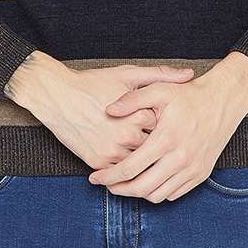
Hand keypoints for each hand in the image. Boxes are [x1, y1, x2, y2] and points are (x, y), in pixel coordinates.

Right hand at [13, 60, 195, 170]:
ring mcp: (111, 152)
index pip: (163, 127)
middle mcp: (126, 137)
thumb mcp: (128, 74)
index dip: (165, 123)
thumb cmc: (93, 83)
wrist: (57, 96)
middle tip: (160, 141)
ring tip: (144, 151)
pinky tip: (131, 161)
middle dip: (157, 145)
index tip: (167, 120)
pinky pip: (119, 173)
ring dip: (143, 160)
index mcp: (137, 115)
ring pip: (138, 164)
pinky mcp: (98, 162)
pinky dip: (126, 169)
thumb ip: (160, 75)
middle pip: (153, 149)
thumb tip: (189, 74)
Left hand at [87, 63, 247, 201]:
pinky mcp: (201, 174)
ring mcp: (192, 169)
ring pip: (157, 195)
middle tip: (107, 185)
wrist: (223, 101)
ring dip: (138, 193)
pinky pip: (174, 194)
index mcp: (165, 139)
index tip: (94, 178)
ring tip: (125, 184)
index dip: (108, 176)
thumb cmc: (189, 95)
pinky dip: (158, 192)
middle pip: (141, 188)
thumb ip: (132, 100)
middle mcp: (180, 159)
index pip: (130, 168)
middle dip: (119, 190)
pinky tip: (148, 181)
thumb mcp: (159, 90)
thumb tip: (109, 110)